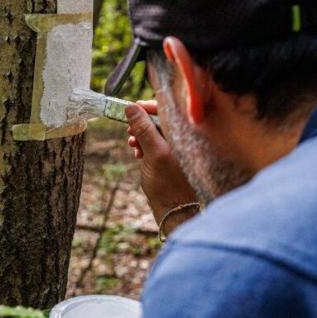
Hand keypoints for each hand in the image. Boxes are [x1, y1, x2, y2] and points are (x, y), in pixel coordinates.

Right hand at [126, 101, 197, 230]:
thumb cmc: (168, 184)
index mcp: (186, 134)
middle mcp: (184, 139)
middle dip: (142, 124)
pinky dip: (145, 146)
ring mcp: (177, 148)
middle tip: (130, 133)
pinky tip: (137, 154)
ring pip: (156, 132)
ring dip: (141, 136)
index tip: (132, 108)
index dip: (149, 107)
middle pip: (160, 120)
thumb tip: (132, 107)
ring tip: (132, 145)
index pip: (169, 109)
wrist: (174, 210)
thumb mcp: (154, 153)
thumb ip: (144, 129)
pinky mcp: (171, 157)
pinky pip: (156, 144)